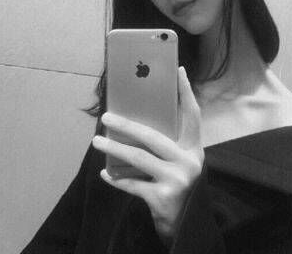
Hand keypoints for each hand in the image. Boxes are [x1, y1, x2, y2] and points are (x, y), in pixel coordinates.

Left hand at [92, 66, 204, 239]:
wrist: (187, 222)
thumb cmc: (180, 182)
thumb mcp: (181, 160)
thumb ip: (168, 143)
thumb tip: (136, 121)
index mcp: (195, 147)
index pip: (192, 114)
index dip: (185, 92)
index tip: (177, 70)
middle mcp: (189, 161)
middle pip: (154, 136)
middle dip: (127, 125)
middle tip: (106, 117)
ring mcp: (177, 180)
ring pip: (139, 158)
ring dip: (114, 149)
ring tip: (97, 142)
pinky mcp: (163, 198)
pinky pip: (132, 185)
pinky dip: (116, 179)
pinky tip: (105, 174)